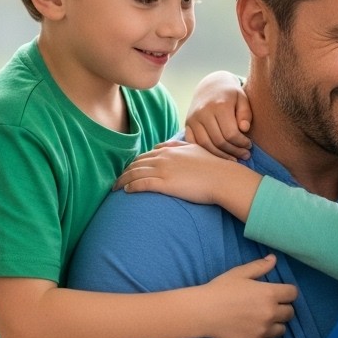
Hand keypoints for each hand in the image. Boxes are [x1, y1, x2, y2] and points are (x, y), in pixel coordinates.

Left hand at [115, 142, 257, 215]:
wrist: (221, 178)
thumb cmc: (212, 166)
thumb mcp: (194, 149)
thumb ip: (176, 146)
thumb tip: (162, 146)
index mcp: (169, 151)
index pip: (144, 156)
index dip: (134, 164)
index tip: (129, 171)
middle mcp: (163, 158)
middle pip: (136, 164)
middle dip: (124, 172)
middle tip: (117, 181)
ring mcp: (163, 170)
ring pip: (135, 173)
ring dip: (123, 180)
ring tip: (116, 188)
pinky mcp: (164, 184)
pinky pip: (141, 184)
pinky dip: (131, 187)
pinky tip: (127, 191)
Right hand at [185, 70, 252, 159]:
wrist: (210, 86)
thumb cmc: (231, 95)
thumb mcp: (242, 99)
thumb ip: (245, 114)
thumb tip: (244, 129)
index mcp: (219, 105)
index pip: (231, 133)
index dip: (241, 143)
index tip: (249, 145)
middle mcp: (203, 112)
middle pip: (218, 141)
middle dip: (233, 151)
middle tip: (245, 155)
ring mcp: (193, 119)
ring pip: (205, 145)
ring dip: (220, 155)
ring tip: (233, 159)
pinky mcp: (187, 124)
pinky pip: (193, 143)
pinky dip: (204, 152)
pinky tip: (216, 156)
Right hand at [199, 255, 298, 337]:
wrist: (202, 311)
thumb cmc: (220, 289)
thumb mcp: (240, 273)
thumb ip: (260, 266)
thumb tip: (274, 259)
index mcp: (269, 293)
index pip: (293, 294)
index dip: (287, 292)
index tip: (279, 293)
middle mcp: (270, 313)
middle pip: (290, 313)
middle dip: (283, 308)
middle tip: (270, 307)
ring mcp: (262, 330)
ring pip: (281, 330)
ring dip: (276, 325)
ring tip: (263, 321)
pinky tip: (256, 333)